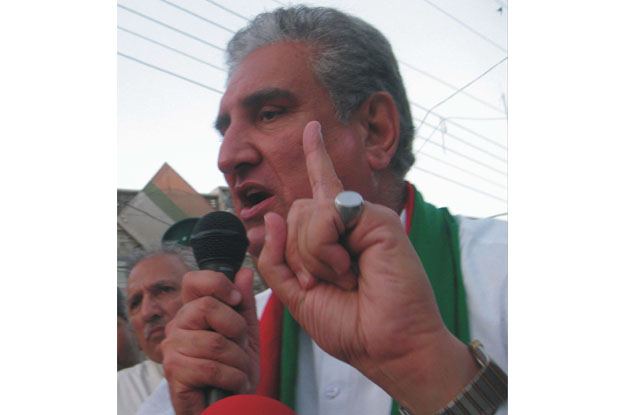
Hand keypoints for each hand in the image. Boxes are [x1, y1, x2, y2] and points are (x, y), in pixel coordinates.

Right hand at [161, 268, 259, 414]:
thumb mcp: (246, 334)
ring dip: (238, 361)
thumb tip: (244, 271)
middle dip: (236, 328)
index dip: (217, 283)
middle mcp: (177, 327)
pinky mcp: (174, 373)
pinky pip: (210, 367)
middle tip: (240, 347)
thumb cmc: (234, 372)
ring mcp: (172, 350)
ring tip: (239, 371)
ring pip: (214, 342)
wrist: (230, 407)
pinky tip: (235, 384)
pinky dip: (233, 378)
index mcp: (193, 313)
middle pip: (206, 307)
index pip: (193, 280)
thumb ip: (244, 304)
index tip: (236, 299)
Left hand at [257, 121, 478, 413]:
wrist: (387, 346)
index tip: (313, 128)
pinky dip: (324, 248)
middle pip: (296, 211)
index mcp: (334, 237)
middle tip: (324, 283)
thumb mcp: (298, 295)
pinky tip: (348, 268)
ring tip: (343, 277)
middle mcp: (349, 222)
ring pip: (307, 213)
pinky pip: (327, 216)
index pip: (318, 191)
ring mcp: (364, 218)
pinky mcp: (377, 218)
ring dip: (311, 256)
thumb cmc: (350, 325)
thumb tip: (271, 216)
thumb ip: (277, 258)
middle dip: (296, 254)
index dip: (315, 156)